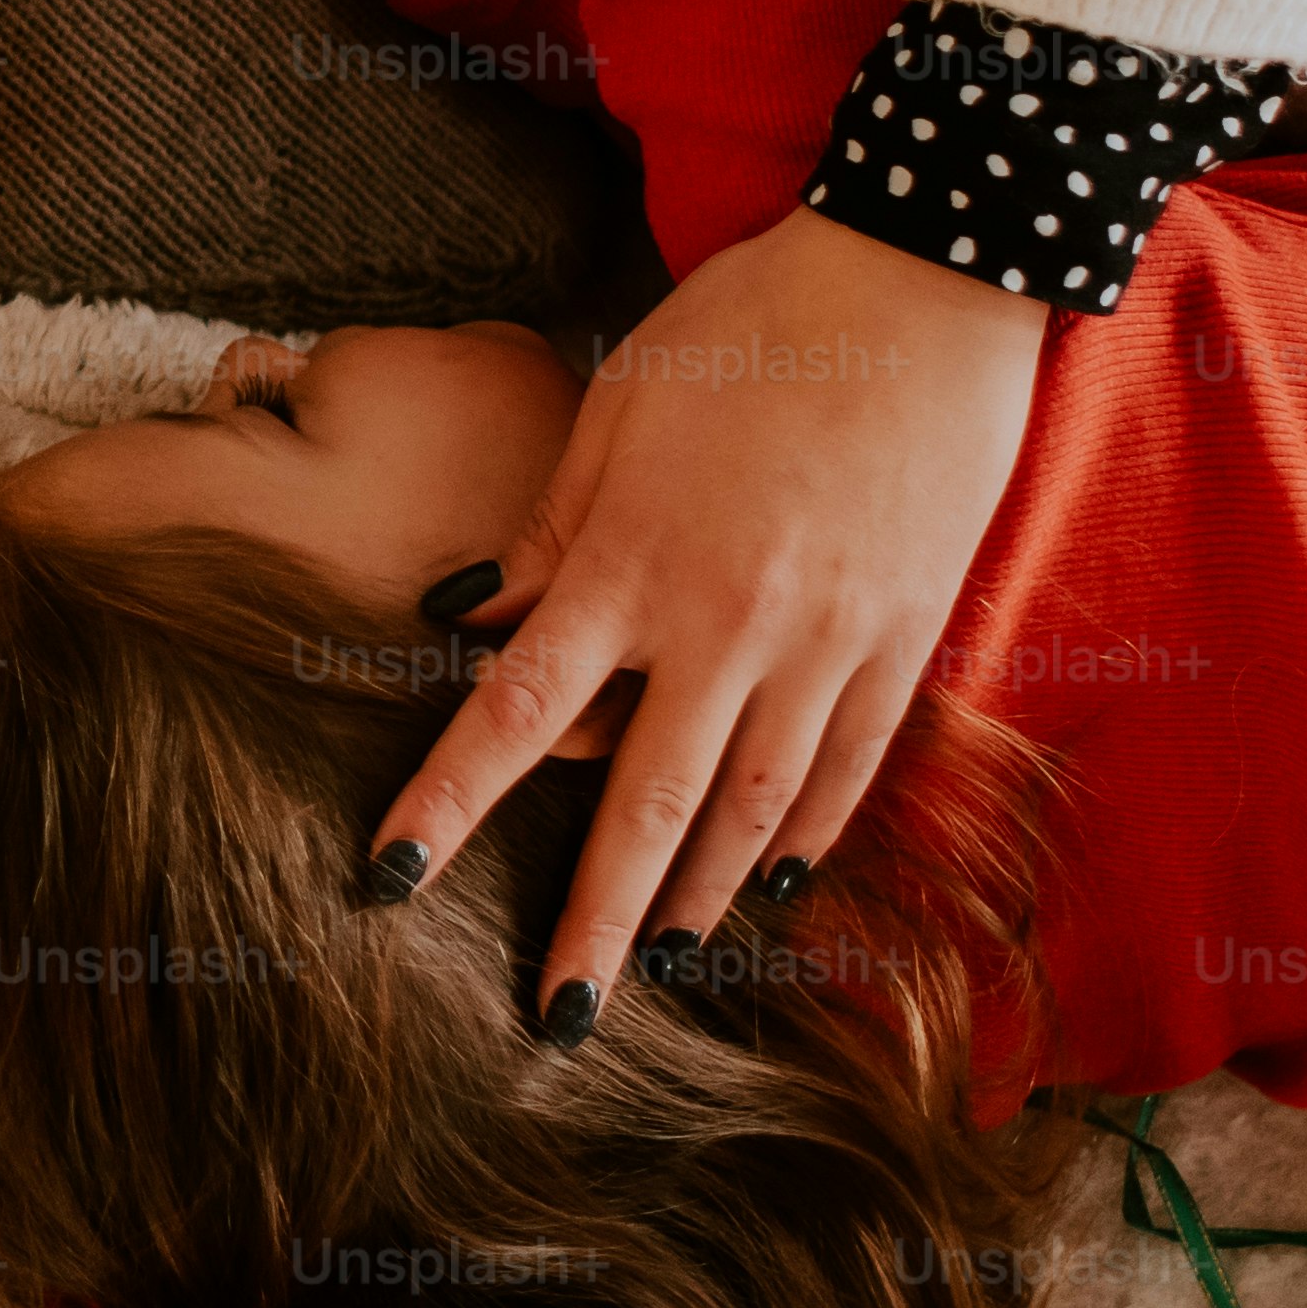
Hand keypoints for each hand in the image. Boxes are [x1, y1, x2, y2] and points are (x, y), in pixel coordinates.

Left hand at [368, 210, 1047, 1036]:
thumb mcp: (616, 409)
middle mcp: (728, 623)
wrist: (924, 283)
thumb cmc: (748, 327)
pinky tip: (767, 881)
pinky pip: (850, 765)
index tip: (382, 881)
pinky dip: (805, 833)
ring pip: (752, 806)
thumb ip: (546, 535)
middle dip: (592, 922)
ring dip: (697, 897)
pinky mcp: (907, 638)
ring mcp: (829, 640)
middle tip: (553, 1023)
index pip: (515, 711)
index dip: (445, 805)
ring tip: (655, 970)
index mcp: (633, 562)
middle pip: (642, 804)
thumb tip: (461, 625)